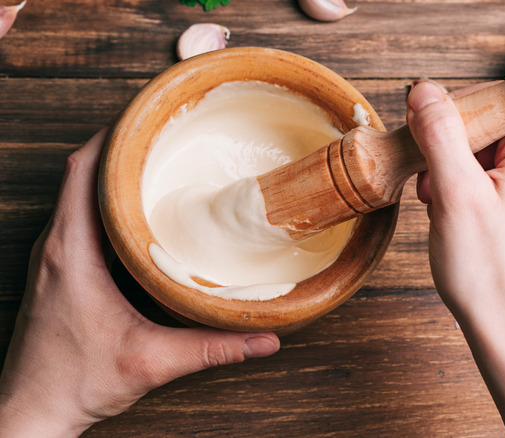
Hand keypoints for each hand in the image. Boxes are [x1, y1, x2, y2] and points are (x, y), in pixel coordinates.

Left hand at [0, 128, 279, 436]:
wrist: (32, 411)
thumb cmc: (74, 383)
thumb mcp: (152, 362)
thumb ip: (214, 348)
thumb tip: (265, 338)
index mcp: (71, 252)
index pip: (83, 170)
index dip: (113, 136)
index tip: (148, 117)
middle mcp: (56, 246)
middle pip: (82, 172)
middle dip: (122, 146)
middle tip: (165, 134)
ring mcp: (54, 258)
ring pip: (79, 193)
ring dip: (113, 173)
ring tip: (158, 162)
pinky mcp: (59, 271)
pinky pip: (79, 216)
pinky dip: (106, 200)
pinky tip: (139, 211)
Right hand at [407, 81, 504, 436]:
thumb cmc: (490, 274)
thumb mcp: (454, 194)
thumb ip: (440, 134)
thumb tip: (426, 91)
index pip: (492, 104)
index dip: (452, 124)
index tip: (428, 153)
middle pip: (490, 136)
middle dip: (451, 159)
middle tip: (433, 193)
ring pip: (491, 165)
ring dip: (458, 183)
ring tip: (447, 216)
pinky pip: (502, 191)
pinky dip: (475, 202)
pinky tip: (463, 228)